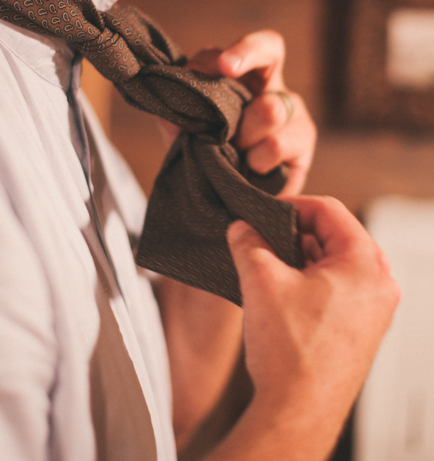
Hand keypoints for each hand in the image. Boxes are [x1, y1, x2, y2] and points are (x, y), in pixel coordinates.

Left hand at [187, 31, 316, 194]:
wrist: (232, 201)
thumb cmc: (211, 160)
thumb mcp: (187, 136)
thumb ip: (176, 116)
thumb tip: (165, 101)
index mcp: (246, 78)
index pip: (251, 45)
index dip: (241, 48)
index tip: (223, 66)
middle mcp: (272, 87)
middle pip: (271, 51)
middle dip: (244, 55)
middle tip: (225, 70)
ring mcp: (293, 114)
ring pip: (270, 107)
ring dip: (242, 133)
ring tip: (234, 153)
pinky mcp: (303, 144)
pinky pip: (276, 144)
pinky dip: (255, 159)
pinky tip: (250, 170)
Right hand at [214, 196, 399, 460]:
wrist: (297, 414)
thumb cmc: (291, 354)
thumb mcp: (261, 280)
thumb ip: (248, 242)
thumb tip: (240, 227)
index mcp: (366, 264)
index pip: (329, 210)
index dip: (292, 206)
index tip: (265, 213)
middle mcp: (379, 285)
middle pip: (334, 235)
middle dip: (294, 234)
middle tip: (263, 239)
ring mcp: (373, 310)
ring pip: (335, 263)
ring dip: (301, 258)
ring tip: (268, 267)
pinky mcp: (362, 329)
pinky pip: (338, 288)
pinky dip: (310, 281)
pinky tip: (281, 292)